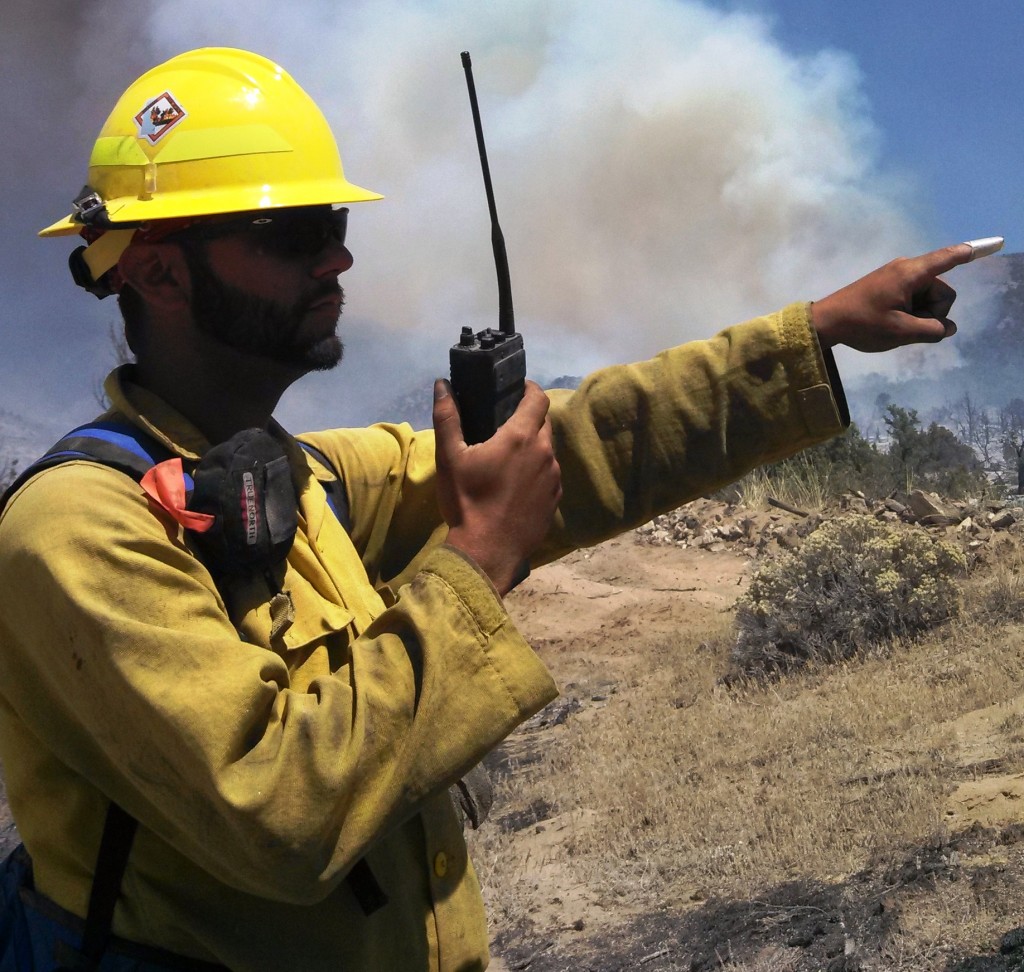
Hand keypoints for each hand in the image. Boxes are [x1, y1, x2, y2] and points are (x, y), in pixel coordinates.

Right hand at [433, 379, 561, 594]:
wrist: (487, 552)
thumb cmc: (467, 501)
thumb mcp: (449, 458)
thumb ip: (447, 417)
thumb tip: (442, 384)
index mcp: (521, 437)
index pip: (538, 399)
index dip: (530, 389)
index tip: (518, 389)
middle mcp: (545, 453)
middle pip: (544, 424)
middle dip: (529, 418)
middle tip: (506, 424)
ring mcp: (553, 479)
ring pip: (547, 451)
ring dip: (533, 447)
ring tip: (510, 457)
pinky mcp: (555, 500)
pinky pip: (549, 476)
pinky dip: (537, 471)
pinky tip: (517, 484)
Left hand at [811, 243, 973, 351]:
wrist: (826, 322)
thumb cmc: (862, 325)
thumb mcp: (901, 332)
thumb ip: (932, 331)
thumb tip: (947, 329)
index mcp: (911, 273)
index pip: (949, 258)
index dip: (974, 253)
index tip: (998, 242)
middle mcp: (907, 268)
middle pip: (942, 291)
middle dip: (934, 312)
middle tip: (906, 327)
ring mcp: (898, 276)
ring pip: (928, 298)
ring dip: (921, 315)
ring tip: (895, 325)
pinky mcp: (890, 285)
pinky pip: (914, 298)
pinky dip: (911, 312)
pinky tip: (892, 322)